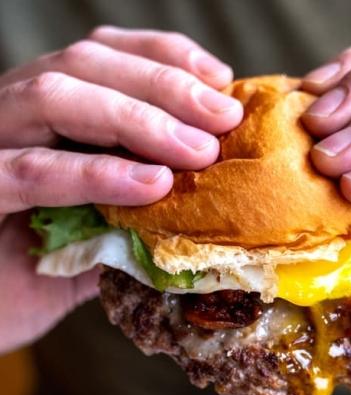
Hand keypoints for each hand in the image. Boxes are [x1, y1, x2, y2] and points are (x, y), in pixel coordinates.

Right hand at [0, 27, 241, 353]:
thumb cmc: (36, 275)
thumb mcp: (99, 232)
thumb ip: (140, 206)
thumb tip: (214, 192)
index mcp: (43, 116)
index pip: (101, 56)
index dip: (163, 57)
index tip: (220, 80)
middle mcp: (11, 115)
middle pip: (85, 65)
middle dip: (163, 86)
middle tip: (224, 118)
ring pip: (55, 98)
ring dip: (137, 119)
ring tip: (198, 152)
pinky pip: (32, 172)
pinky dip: (95, 173)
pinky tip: (150, 184)